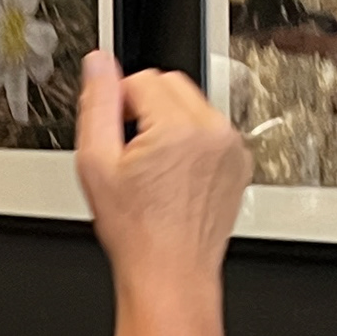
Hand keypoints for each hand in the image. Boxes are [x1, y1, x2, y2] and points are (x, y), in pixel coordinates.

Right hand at [74, 52, 247, 286]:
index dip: (120, 105)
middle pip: (171, 84)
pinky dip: (192, 143)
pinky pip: (210, 130)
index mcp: (179, 127)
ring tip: (154, 168)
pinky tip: (175, 176)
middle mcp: (213, 131)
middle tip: (132, 152)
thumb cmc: (137, 231)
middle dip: (147, 109)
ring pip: (191, 105)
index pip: (142, 78)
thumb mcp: (96, 163)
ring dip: (170, 124)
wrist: (170, 272)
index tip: (117, 138)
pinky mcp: (240, 161)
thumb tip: (98, 63)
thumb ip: (96, 103)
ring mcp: (232, 147)